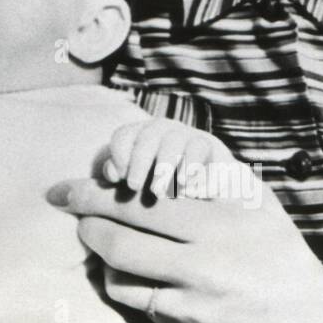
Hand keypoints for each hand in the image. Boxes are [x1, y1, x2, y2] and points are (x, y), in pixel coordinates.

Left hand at [48, 166, 322, 322]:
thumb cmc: (276, 254)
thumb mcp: (256, 203)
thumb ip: (210, 174)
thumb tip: (151, 149)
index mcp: (228, 212)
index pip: (144, 193)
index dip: (99, 187)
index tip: (74, 183)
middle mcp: (213, 253)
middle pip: (123, 228)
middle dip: (84, 213)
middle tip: (65, 202)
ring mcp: (199, 296)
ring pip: (120, 266)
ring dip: (97, 249)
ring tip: (92, 235)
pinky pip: (133, 300)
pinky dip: (117, 282)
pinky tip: (119, 271)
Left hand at [102, 116, 241, 200]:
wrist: (207, 182)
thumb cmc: (160, 182)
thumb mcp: (137, 179)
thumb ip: (119, 174)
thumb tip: (112, 173)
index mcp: (140, 135)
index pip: (124, 136)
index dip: (119, 155)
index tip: (118, 179)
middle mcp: (163, 130)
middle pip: (148, 137)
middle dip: (140, 163)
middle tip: (135, 188)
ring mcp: (187, 135)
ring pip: (175, 141)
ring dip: (166, 165)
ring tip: (160, 192)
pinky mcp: (210, 145)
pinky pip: (201, 150)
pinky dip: (193, 169)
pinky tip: (187, 190)